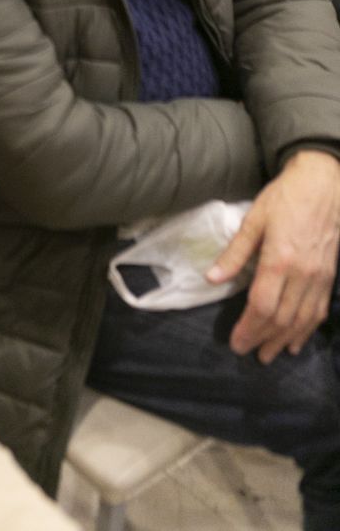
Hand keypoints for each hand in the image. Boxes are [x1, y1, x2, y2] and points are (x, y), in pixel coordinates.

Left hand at [207, 150, 339, 362]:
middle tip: (248, 353)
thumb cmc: (284, 198)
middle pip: (281, 318)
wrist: (323, 183)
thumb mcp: (254, 220)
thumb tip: (212, 278)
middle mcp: (302, 274)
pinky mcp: (330, 277)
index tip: (236, 343)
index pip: (262, 306)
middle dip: (263, 339)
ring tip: (269, 355)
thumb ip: (235, 253)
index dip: (248, 328)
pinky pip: (319, 311)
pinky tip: (296, 340)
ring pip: (302, 320)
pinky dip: (307, 330)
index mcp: (279, 259)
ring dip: (284, 340)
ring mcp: (320, 278)